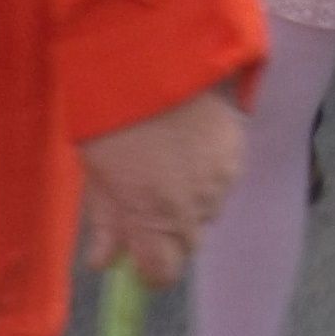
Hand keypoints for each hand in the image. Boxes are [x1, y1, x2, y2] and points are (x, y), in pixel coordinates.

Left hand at [75, 83, 248, 285]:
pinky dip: (207, 172)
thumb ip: (106, 221)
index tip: (139, 257)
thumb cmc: (112, 117)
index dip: (151, 272)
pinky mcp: (237, 152)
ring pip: (207, 209)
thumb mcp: (97, 173)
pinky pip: (223, 179)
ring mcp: (220, 181)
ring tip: (169, 163)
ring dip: (189, 200)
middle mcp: (193, 210)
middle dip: (167, 232)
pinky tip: (189, 144)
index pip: (163, 275)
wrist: (155, 60)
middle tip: (146, 200)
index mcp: (153, 220)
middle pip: (187, 243)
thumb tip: (105, 261)